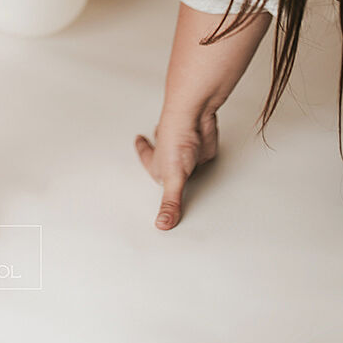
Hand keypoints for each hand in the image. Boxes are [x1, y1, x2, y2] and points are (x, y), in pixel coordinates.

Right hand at [134, 110, 218, 229]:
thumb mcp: (173, 178)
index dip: (142, 149)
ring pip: (181, 152)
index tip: (138, 140)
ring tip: (180, 152)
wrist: (195, 119)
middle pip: (163, 153)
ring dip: (180, 151)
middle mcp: (171, 155)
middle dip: (158, 150)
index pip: (147, 157)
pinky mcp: (204, 148)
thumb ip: (171, 203)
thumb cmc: (177, 139)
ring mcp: (187, 150)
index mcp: (158, 162)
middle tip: (152, 143)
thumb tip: (163, 223)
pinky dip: (202, 154)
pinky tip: (204, 154)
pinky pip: (202, 154)